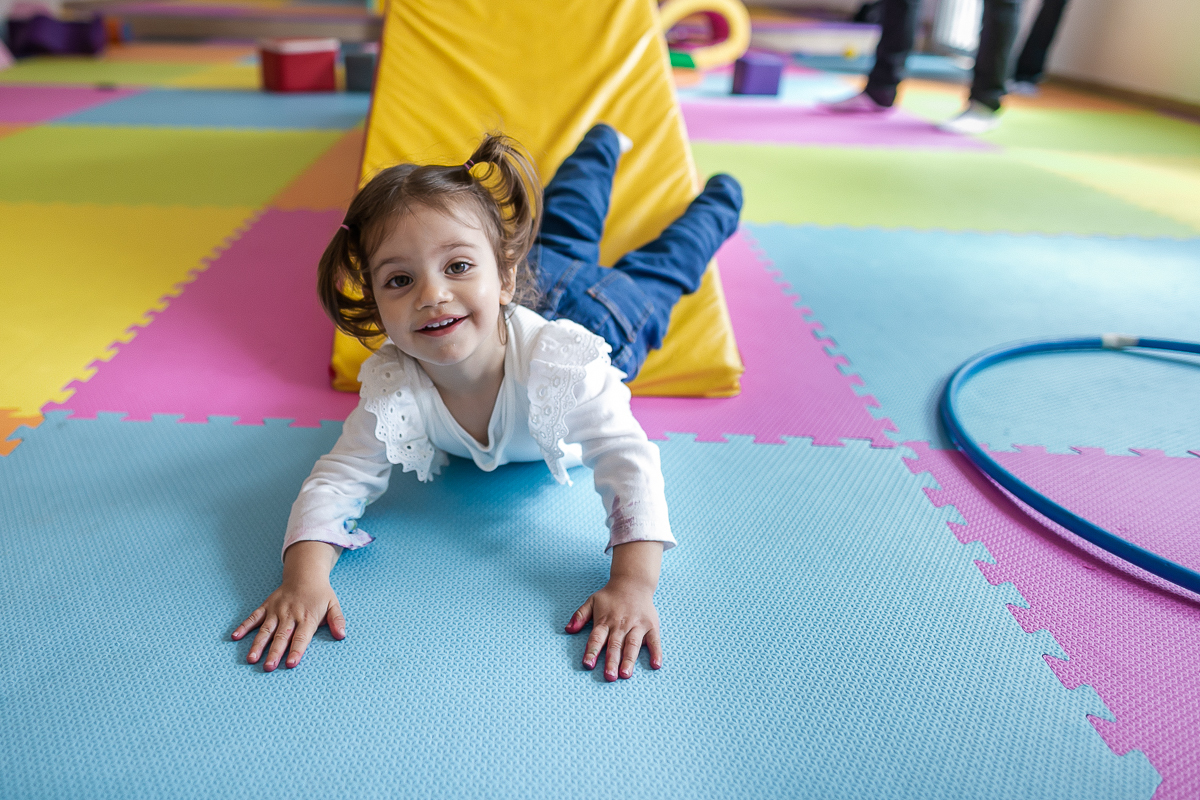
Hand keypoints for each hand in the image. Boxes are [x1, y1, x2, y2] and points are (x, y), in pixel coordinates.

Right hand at [231, 541, 343, 670]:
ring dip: (258, 644)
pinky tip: (235, 637)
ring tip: (251, 659)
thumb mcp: (333, 605)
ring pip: (266, 630)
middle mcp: (290, 615)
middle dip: (274, 652)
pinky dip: (244, 626)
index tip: (291, 664)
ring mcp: (276, 611)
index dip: (296, 650)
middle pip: (281, 637)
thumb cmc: (320, 595)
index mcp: (307, 617)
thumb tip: (342, 635)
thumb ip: (337, 620)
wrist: (305, 575)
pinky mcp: (266, 606)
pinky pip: (253, 617)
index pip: (301, 637)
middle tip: (268, 667)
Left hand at [566, 577, 662, 680]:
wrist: (633, 582)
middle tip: (609, 676)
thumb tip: (568, 629)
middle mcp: (621, 624)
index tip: (587, 664)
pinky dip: (656, 652)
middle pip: (615, 645)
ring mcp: (637, 625)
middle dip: (611, 661)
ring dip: (629, 660)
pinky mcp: (651, 625)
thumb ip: (579, 616)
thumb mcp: (591, 601)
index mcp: (605, 621)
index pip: (596, 638)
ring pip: (632, 645)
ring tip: (626, 674)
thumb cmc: (611, 596)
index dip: (591, 651)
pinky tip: (656, 664)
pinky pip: (654, 640)